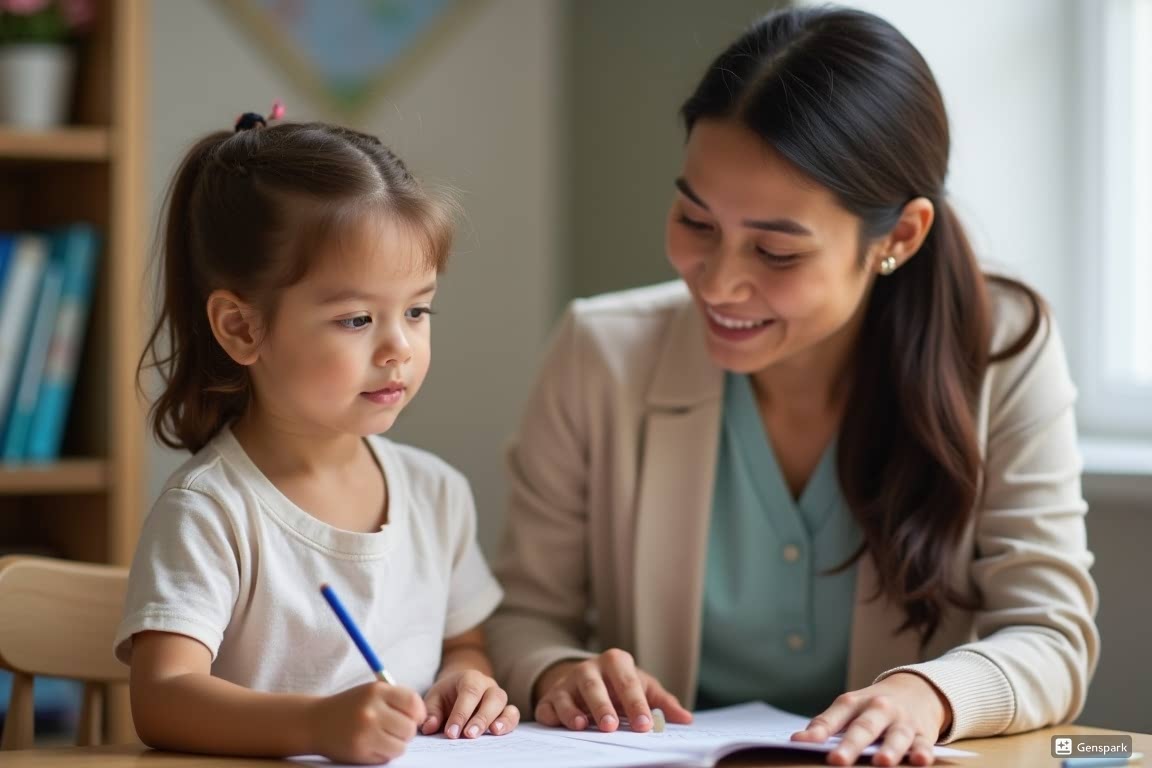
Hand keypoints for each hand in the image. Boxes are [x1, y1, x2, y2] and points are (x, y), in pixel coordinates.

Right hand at [311, 681, 425, 763]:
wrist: (315, 722)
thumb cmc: (350, 706)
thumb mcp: (371, 692)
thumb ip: (397, 699)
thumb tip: (424, 716)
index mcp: (377, 691)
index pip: (414, 702)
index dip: (418, 713)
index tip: (413, 717)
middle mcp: (371, 710)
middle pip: (410, 727)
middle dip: (407, 731)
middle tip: (395, 730)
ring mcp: (365, 732)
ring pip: (401, 745)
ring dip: (397, 744)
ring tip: (384, 737)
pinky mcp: (360, 750)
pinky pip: (387, 756)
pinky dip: (385, 753)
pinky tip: (373, 745)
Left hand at [422, 669, 519, 737]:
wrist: (459, 688)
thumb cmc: (446, 695)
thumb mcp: (435, 699)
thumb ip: (431, 712)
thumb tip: (429, 727)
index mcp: (470, 678)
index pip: (469, 692)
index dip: (461, 713)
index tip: (451, 732)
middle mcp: (488, 685)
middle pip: (491, 697)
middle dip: (481, 717)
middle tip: (469, 735)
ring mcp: (498, 697)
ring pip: (504, 704)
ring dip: (500, 719)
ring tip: (492, 733)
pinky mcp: (505, 710)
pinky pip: (513, 714)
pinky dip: (509, 723)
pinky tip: (498, 733)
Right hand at [533, 648, 692, 732]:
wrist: (586, 679)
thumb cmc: (619, 685)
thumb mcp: (642, 687)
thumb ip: (663, 702)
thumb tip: (685, 719)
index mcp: (616, 662)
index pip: (628, 682)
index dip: (636, 703)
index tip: (645, 724)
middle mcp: (589, 669)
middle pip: (594, 685)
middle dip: (602, 705)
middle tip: (611, 726)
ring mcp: (567, 683)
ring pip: (567, 694)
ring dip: (573, 710)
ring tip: (582, 726)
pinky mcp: (550, 698)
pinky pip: (547, 706)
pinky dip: (551, 715)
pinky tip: (560, 725)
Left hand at [791, 672, 951, 765]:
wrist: (916, 690)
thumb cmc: (873, 707)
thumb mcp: (850, 708)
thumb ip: (826, 725)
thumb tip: (797, 742)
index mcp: (855, 703)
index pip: (833, 717)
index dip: (817, 731)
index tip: (799, 743)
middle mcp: (879, 709)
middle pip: (864, 728)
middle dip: (851, 745)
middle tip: (837, 760)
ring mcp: (903, 721)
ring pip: (896, 736)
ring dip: (890, 749)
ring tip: (882, 762)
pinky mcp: (924, 734)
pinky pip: (924, 744)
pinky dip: (923, 752)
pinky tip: (920, 761)